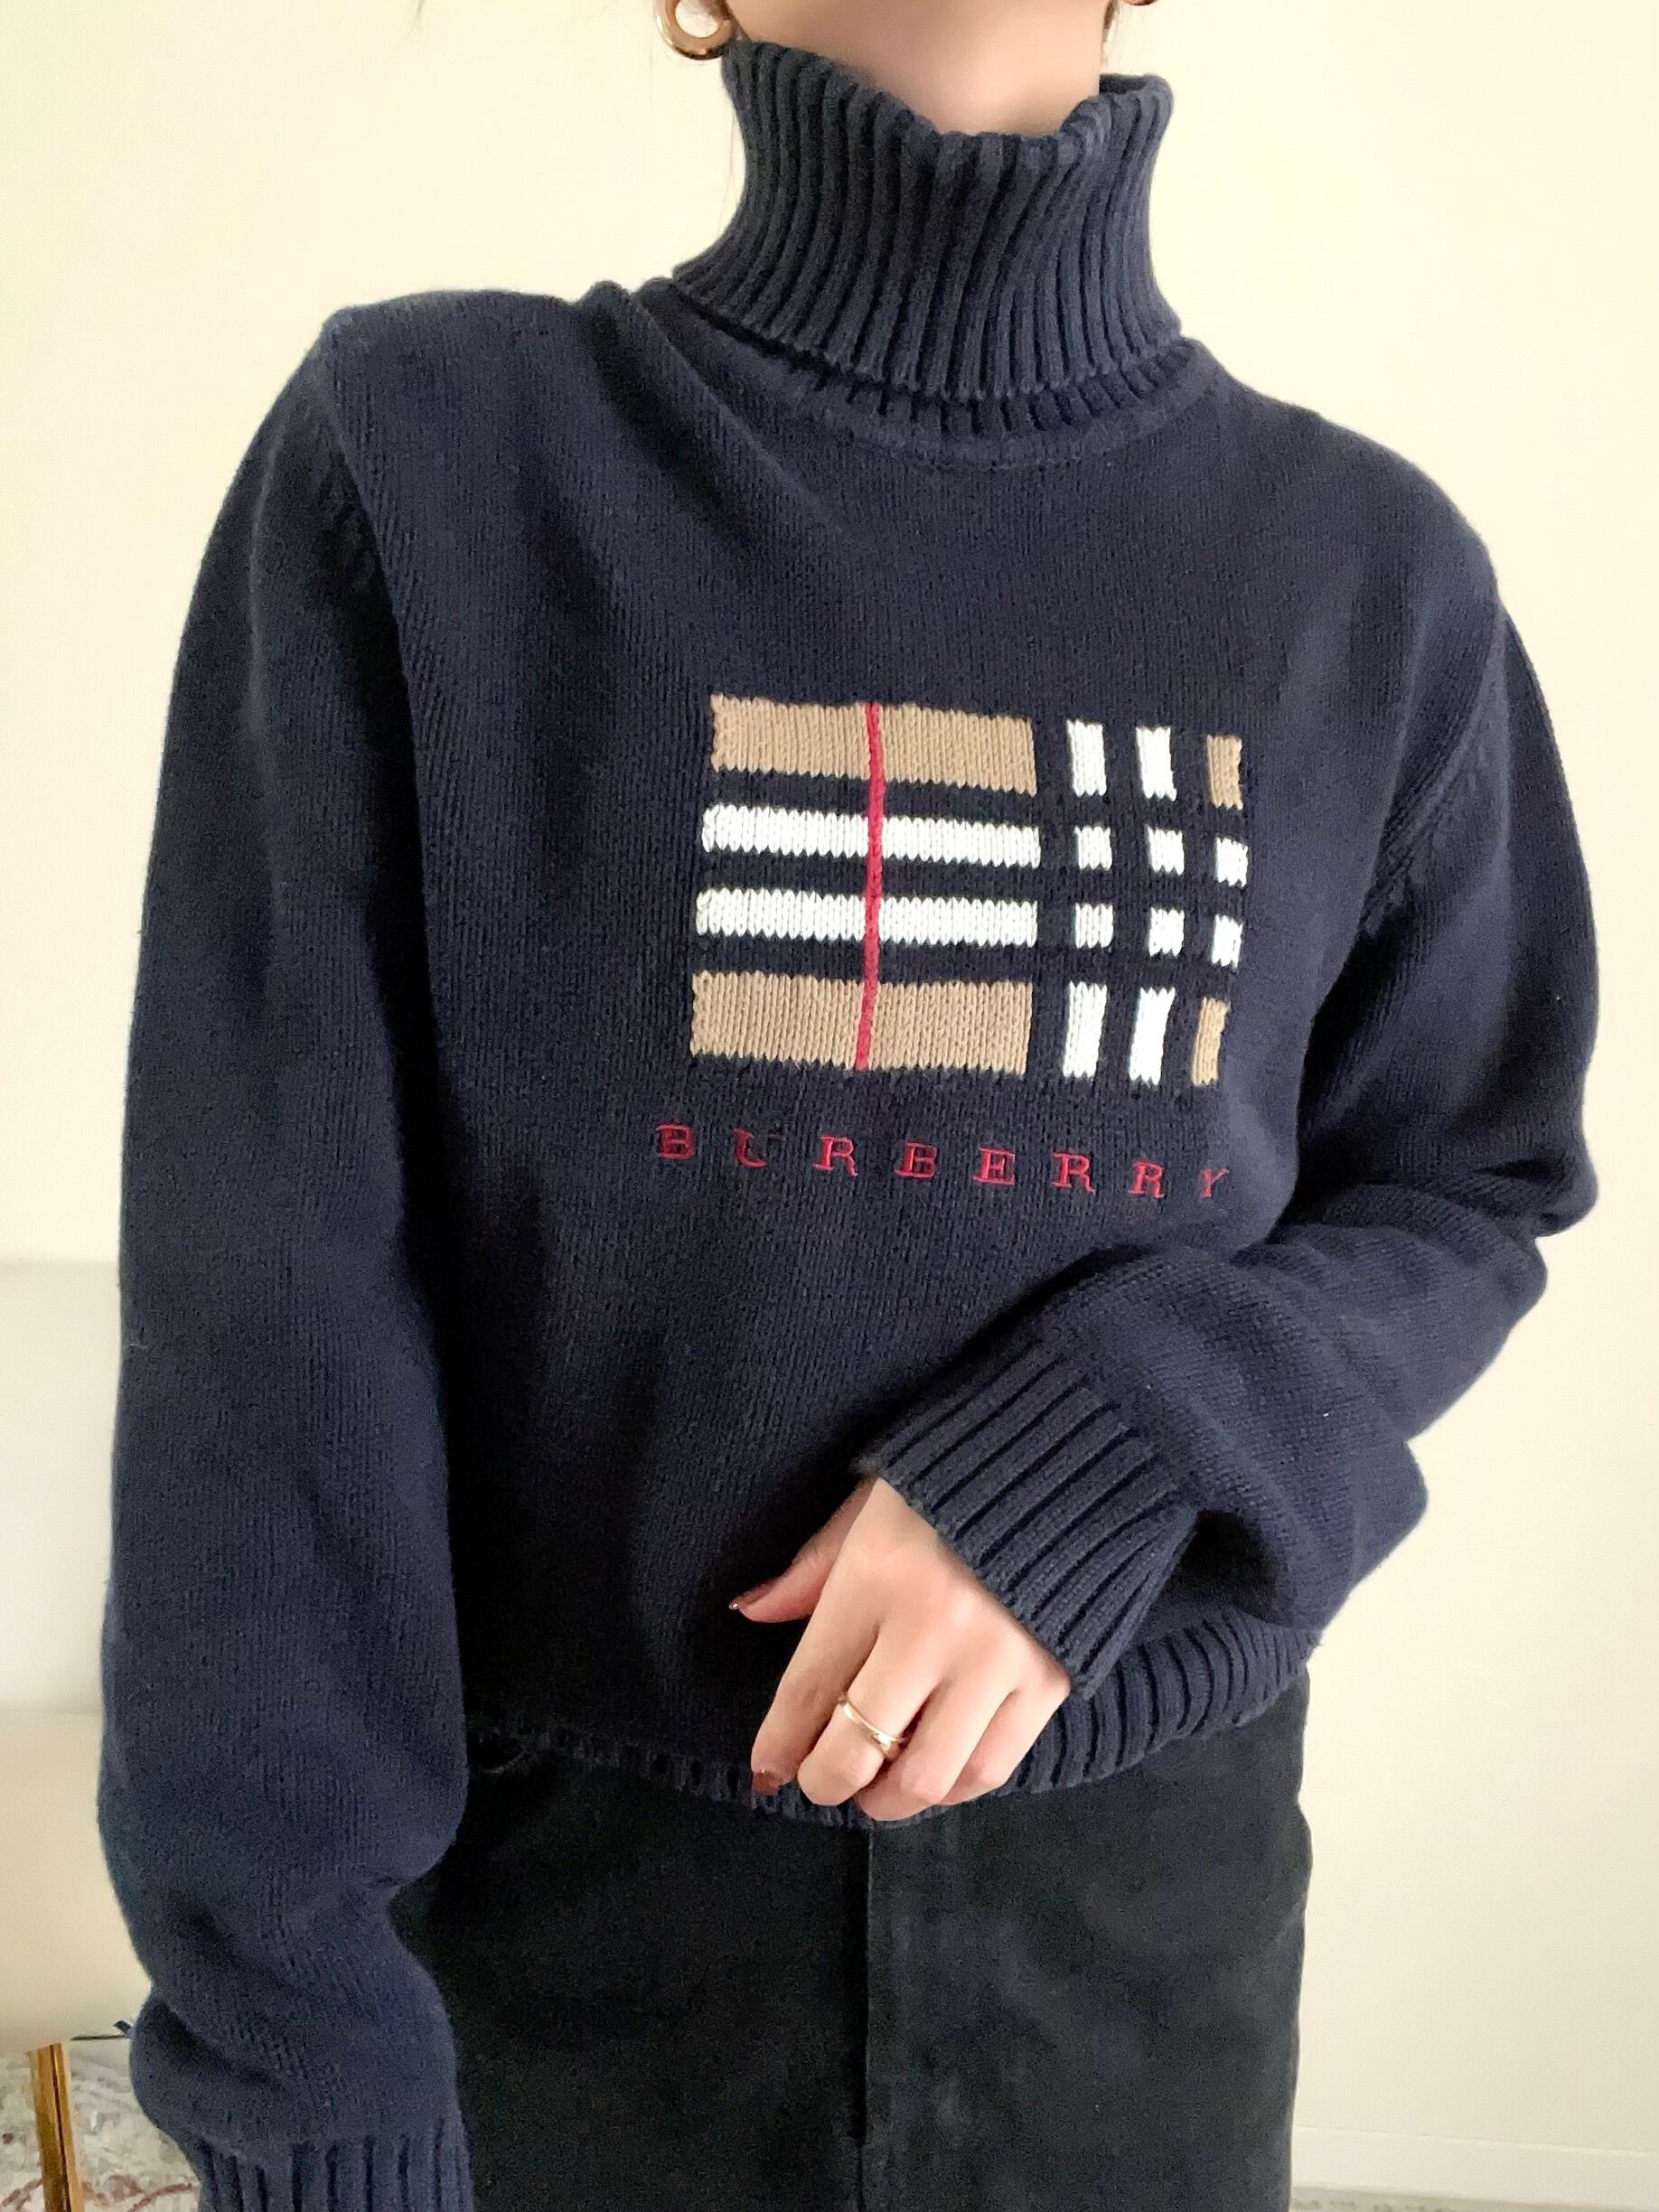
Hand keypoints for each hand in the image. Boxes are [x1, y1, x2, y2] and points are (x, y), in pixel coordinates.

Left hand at [730, 1473, 1071, 1820]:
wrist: (1067, 1470)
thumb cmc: (950, 1487)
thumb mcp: (868, 1507)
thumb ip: (812, 1568)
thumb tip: (750, 1611)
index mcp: (878, 1575)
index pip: (810, 1685)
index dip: (781, 1742)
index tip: (768, 1770)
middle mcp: (934, 1627)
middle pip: (858, 1745)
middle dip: (824, 1780)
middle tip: (819, 1780)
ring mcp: (996, 1661)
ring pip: (925, 1775)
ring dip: (888, 1798)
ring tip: (875, 1788)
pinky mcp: (1048, 1682)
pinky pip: (990, 1769)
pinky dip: (953, 1788)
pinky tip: (935, 1773)